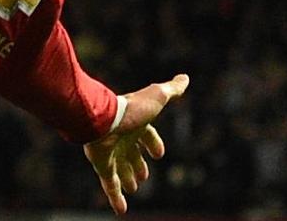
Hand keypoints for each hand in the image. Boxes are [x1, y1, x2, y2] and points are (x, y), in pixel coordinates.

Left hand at [83, 73, 188, 214]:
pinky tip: (121, 211)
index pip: (147, 136)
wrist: (101, 119)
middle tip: (144, 176)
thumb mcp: (156, 98)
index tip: (159, 153)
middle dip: (139, 164)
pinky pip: (110, 185)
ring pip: (121, 170)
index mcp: (135, 124)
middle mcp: (122, 139)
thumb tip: (185, 78)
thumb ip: (171, 90)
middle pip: (132, 154)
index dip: (153, 144)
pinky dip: (116, 198)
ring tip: (134, 188)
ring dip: (129, 179)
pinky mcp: (102, 165)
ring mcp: (111, 152)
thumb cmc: (130, 109)